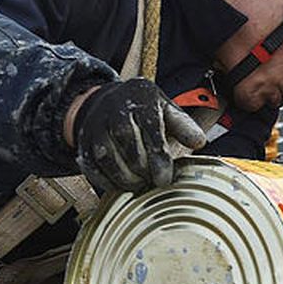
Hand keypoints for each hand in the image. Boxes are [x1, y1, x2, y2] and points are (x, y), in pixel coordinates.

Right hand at [72, 79, 205, 194]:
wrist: (105, 102)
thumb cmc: (144, 110)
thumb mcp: (166, 109)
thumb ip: (183, 125)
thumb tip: (199, 142)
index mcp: (140, 97)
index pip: (149, 128)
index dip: (158, 157)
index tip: (165, 179)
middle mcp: (113, 108)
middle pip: (127, 143)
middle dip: (143, 169)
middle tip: (155, 182)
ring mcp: (95, 126)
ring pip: (107, 157)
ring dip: (126, 178)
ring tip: (141, 185)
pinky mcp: (83, 144)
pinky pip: (92, 168)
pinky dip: (108, 182)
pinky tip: (123, 187)